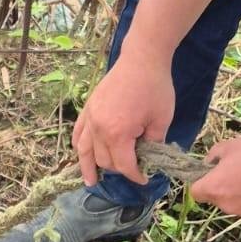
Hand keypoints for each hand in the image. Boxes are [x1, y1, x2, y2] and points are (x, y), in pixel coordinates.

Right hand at [72, 58, 174, 186]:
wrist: (141, 60)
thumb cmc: (155, 88)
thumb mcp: (162, 119)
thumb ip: (153, 143)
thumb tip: (147, 157)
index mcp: (118, 133)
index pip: (124, 165)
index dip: (136, 175)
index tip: (145, 179)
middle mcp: (99, 129)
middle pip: (104, 161)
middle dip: (119, 169)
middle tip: (133, 168)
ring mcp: (90, 119)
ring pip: (85, 151)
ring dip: (88, 167)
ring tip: (90, 181)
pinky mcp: (88, 109)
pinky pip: (78, 133)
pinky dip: (79, 146)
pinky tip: (81, 154)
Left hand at [189, 133, 240, 221]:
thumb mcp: (231, 145)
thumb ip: (213, 155)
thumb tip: (209, 162)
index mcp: (214, 188)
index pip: (196, 192)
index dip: (203, 183)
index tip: (214, 175)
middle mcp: (226, 206)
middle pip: (219, 199)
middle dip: (226, 188)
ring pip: (239, 205)